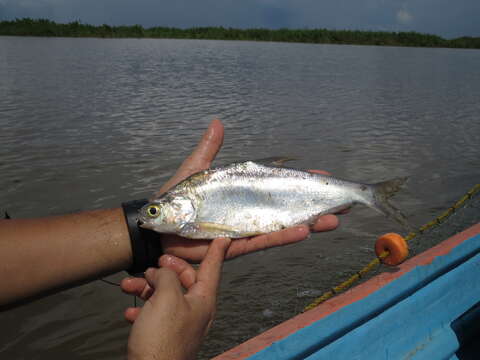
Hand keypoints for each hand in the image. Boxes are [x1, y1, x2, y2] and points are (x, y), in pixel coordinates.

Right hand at [125, 237, 230, 359]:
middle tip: (152, 265)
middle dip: (165, 271)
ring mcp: (180, 324)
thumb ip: (167, 277)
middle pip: (184, 280)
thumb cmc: (162, 335)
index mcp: (203, 299)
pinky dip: (143, 310)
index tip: (224, 238)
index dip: (216, 251)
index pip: (212, 268)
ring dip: (146, 289)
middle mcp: (195, 310)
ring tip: (128, 286)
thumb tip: (161, 272)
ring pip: (165, 296)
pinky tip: (130, 313)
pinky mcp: (165, 335)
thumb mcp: (167, 297)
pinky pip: (156, 315)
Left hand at [150, 119, 339, 262]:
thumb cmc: (177, 199)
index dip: (302, 183)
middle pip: (288, 208)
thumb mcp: (195, 169)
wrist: (160, 228)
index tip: (325, 176)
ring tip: (333, 220)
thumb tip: (218, 122)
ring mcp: (245, 229)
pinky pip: (263, 241)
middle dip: (315, 206)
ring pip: (283, 226)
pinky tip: (304, 232)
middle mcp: (250, 211)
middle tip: (342, 203)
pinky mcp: (237, 245)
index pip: (279, 186)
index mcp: (243, 192)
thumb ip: (209, 149)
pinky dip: (283, 237)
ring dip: (309, 223)